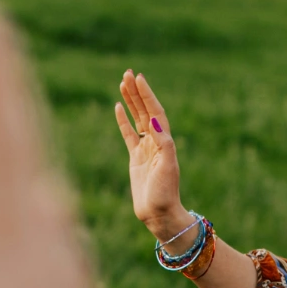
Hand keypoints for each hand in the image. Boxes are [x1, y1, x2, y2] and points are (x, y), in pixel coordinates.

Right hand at [114, 69, 186, 238]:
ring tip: (123, 83)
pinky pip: (128, 134)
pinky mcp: (135, 158)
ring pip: (136, 119)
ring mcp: (145, 149)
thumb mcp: (168, 167)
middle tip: (128, 73)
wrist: (158, 214)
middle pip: (145, 111)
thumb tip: (153, 120)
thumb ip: (163, 143)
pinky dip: (123, 121)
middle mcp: (156, 142)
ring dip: (131, 101)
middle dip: (138, 93)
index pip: (155, 112)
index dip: (147, 95)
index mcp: (165, 142)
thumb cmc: (165, 192)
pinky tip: (119, 107)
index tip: (139, 78)